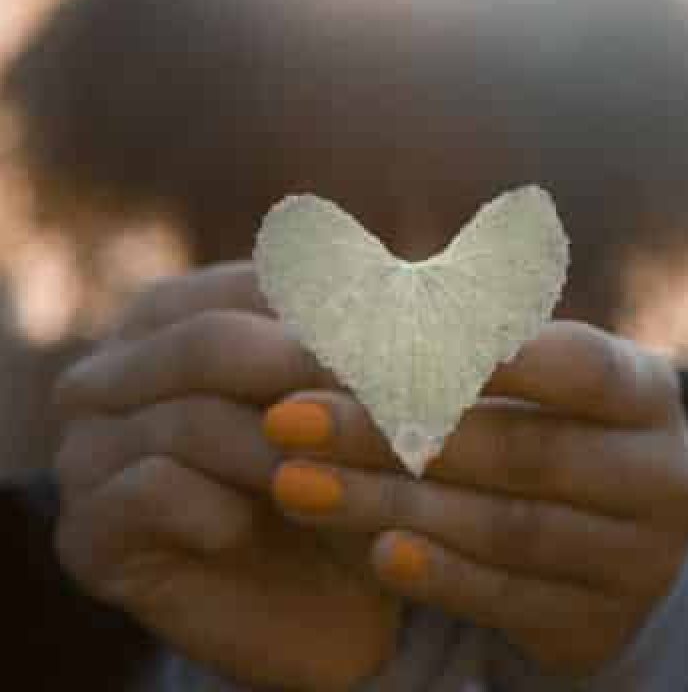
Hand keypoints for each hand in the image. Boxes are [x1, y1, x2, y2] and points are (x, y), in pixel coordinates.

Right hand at [54, 262, 400, 691]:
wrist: (315, 603)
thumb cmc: (338, 478)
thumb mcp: (354, 402)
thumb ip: (351, 337)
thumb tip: (385, 279)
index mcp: (175, 314)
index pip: (245, 288)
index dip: (327, 315)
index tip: (405, 341)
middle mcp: (119, 369)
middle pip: (209, 342)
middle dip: (304, 374)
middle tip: (384, 404)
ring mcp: (90, 446)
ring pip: (189, 419)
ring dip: (280, 452)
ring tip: (342, 479)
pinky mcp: (88, 528)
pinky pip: (152, 491)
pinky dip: (218, 506)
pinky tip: (252, 525)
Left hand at [262, 321, 687, 675]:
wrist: (598, 527)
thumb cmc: (539, 419)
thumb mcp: (519, 374)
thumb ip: (455, 334)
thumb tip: (342, 283)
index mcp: (645, 390)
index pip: (573, 364)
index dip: (480, 355)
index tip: (371, 344)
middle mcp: (662, 472)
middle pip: (523, 451)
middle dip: (396, 433)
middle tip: (291, 419)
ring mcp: (642, 556)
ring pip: (509, 529)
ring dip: (392, 504)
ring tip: (297, 484)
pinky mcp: (603, 620)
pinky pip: (511, 598)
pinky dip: (439, 574)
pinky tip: (375, 550)